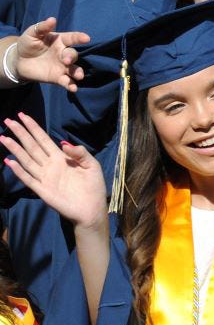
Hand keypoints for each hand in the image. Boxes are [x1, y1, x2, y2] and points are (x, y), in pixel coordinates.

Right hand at [0, 114, 106, 230]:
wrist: (91, 209)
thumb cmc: (93, 186)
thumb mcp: (91, 165)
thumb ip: (80, 153)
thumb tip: (63, 143)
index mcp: (61, 157)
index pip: (43, 139)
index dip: (33, 128)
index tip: (22, 116)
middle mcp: (50, 165)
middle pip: (32, 146)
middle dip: (20, 133)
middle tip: (8, 120)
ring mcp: (44, 177)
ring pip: (26, 160)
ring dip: (15, 149)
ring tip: (4, 138)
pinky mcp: (42, 190)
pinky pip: (28, 178)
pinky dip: (18, 170)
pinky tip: (9, 161)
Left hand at [11, 18, 87, 91]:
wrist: (20, 61)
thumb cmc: (28, 44)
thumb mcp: (32, 33)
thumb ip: (42, 27)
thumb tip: (52, 19)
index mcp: (60, 41)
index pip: (72, 38)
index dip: (79, 37)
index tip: (86, 38)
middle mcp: (64, 53)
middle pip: (73, 54)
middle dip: (71, 57)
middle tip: (65, 60)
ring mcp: (62, 66)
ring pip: (74, 69)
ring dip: (78, 72)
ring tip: (79, 76)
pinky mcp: (57, 77)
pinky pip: (67, 81)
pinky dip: (71, 85)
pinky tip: (73, 88)